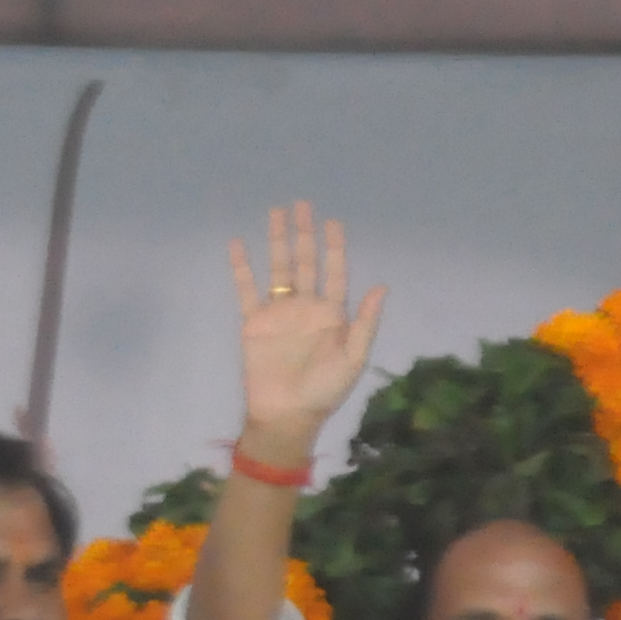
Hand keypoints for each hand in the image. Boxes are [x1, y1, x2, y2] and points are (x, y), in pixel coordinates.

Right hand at [230, 201, 386, 460]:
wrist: (288, 415)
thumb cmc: (325, 391)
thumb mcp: (354, 359)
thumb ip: (365, 322)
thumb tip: (382, 286)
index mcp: (332, 315)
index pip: (335, 273)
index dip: (335, 248)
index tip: (333, 222)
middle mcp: (306, 307)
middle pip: (305, 262)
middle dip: (305, 234)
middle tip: (303, 204)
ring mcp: (279, 313)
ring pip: (278, 268)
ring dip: (278, 241)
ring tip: (276, 212)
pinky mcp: (254, 322)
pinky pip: (247, 289)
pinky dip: (242, 267)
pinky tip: (238, 243)